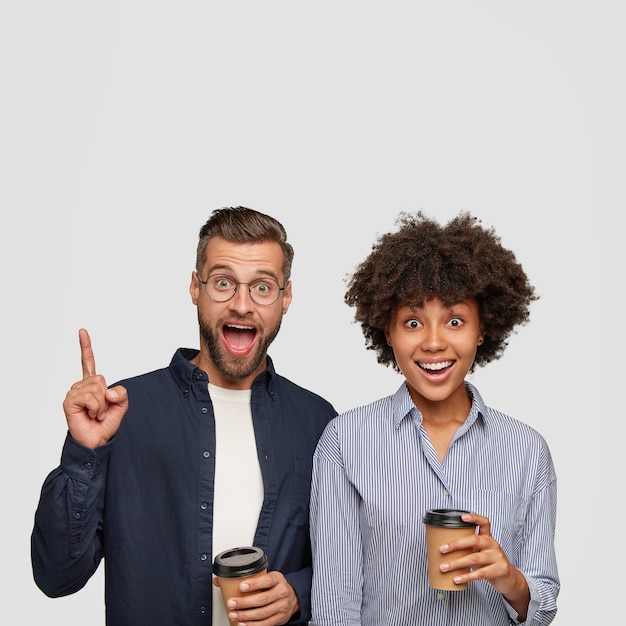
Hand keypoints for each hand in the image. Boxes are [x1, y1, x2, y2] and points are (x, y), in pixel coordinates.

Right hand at [62, 328, 127, 448]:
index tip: (82, 331)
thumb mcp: (121, 405)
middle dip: (107, 396)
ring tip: (96, 414)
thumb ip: (121, 393)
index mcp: (92, 384)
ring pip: (96, 388)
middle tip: (101, 410)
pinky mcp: (69, 401)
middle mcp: (80, 386)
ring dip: (101, 404)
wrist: (97, 441)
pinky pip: (89, 397)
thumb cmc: (106, 424)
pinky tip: (91, 415)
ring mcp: (73, 393)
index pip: (88, 362)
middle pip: (100, 378)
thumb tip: (108, 391)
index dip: (86, 346)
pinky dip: (96, 407)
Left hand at [216, 571, 299, 625]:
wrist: (293, 597)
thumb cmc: (275, 586)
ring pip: (262, 613)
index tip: (241, 586)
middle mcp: (281, 592)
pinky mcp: (279, 618)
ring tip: (234, 615)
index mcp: (277, 579)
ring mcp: (281, 606)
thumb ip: (247, 578)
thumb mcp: (266, 577)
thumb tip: (219, 580)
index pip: (267, 581)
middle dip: (245, 603)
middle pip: (262, 599)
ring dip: (246, 616)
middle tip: (232, 603)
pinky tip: (243, 625)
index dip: (254, 584)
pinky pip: (265, 624)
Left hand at [439, 512, 529, 619]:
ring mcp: (497, 557)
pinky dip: (466, 576)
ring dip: (457, 563)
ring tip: (444, 567)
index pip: (484, 523)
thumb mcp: (482, 552)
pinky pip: (480, 573)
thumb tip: (445, 549)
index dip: (474, 518)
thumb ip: (469, 548)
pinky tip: (456, 579)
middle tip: (442, 549)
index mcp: (488, 537)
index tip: (462, 517)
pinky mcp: (500, 570)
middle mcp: (493, 545)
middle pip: (474, 540)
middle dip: (456, 544)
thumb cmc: (491, 563)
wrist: (509, 579)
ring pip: (475, 558)